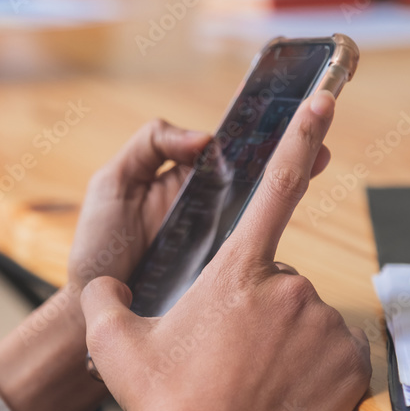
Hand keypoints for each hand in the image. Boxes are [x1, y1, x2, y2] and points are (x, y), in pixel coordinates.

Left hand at [67, 118, 330, 293]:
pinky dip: (270, 228)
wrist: (90, 308)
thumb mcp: (113, 181)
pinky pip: (248, 244)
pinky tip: (288, 208)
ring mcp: (218, 236)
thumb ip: (150, 145)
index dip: (257, 124)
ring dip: (291, 180)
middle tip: (319, 136)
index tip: (284, 102)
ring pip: (260, 205)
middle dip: (289, 150)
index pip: (228, 144)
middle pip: (256, 171)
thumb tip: (204, 138)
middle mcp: (208, 204)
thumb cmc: (100, 244)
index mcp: (185, 177)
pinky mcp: (220, 268)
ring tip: (318, 158)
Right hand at [83, 91, 370, 410]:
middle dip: (258, 310)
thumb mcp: (115, 346)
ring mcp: (324, 329)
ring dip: (284, 342)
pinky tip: (281, 396)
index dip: (302, 138)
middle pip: (279, 281)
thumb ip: (105, 301)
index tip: (325, 100)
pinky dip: (314, 370)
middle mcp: (289, 290)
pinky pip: (335, 354)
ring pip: (307, 320)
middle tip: (229, 357)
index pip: (277, 187)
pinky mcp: (352, 368)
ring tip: (251, 382)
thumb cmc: (161, 406)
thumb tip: (102, 288)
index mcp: (236, 272)